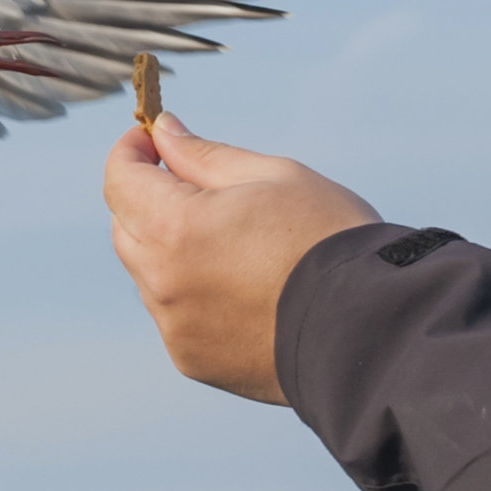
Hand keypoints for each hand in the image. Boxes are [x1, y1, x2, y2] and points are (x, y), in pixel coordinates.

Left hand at [102, 112, 380, 404]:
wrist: (371, 328)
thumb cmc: (328, 239)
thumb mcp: (273, 176)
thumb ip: (204, 155)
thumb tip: (163, 132)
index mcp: (175, 227)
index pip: (120, 179)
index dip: (131, 151)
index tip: (150, 138)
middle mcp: (161, 281)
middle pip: (126, 227)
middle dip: (148, 198)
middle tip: (193, 184)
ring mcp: (174, 325)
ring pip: (148, 273)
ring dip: (170, 248)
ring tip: (236, 243)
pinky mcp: (191, 358)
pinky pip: (173, 314)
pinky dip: (191, 292)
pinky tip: (243, 288)